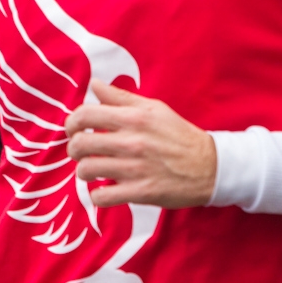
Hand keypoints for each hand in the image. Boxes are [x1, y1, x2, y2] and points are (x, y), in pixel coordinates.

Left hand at [65, 81, 216, 208]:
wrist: (210, 166)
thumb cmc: (179, 135)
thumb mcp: (153, 108)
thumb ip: (121, 97)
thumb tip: (93, 85)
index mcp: (133, 118)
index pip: (85, 115)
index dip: (71, 123)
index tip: (74, 130)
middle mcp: (131, 141)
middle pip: (80, 144)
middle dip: (74, 149)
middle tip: (81, 152)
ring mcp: (135, 169)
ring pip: (87, 171)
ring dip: (84, 172)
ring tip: (93, 170)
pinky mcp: (140, 192)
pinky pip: (102, 197)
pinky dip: (97, 196)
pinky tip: (105, 189)